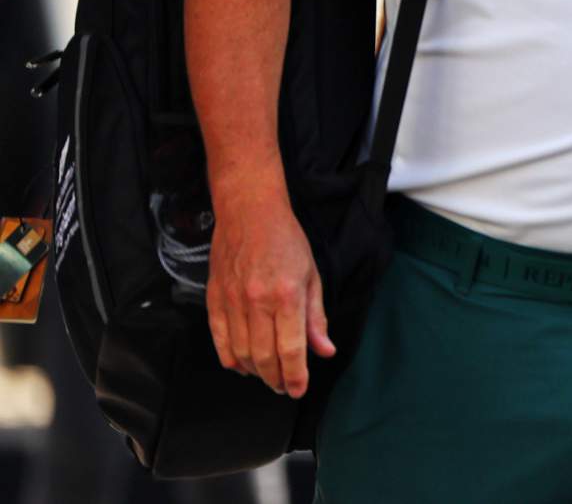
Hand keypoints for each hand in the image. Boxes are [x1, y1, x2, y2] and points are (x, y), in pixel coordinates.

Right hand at [205, 185, 335, 396]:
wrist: (249, 214)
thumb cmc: (287, 241)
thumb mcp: (312, 275)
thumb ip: (316, 317)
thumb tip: (324, 351)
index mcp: (286, 295)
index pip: (291, 349)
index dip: (295, 375)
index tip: (298, 390)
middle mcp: (257, 302)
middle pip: (264, 357)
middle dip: (275, 379)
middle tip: (284, 386)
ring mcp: (232, 302)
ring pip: (240, 353)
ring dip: (254, 372)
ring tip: (267, 376)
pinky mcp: (214, 300)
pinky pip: (219, 340)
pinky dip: (230, 359)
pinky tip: (242, 365)